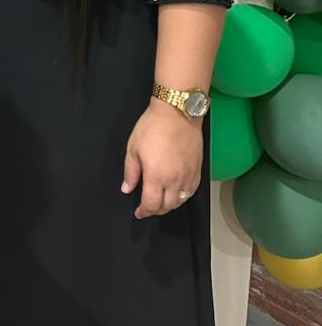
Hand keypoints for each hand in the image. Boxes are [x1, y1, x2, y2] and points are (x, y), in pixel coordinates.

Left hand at [121, 98, 202, 218]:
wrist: (177, 113)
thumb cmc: (154, 126)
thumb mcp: (133, 148)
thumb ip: (130, 172)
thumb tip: (127, 188)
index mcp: (156, 176)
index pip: (151, 205)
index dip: (144, 212)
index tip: (139, 212)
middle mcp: (174, 180)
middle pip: (167, 207)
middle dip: (155, 210)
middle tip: (148, 208)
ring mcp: (188, 175)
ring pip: (181, 201)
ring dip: (169, 205)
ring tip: (161, 201)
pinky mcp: (197, 169)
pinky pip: (192, 191)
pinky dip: (183, 197)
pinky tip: (177, 193)